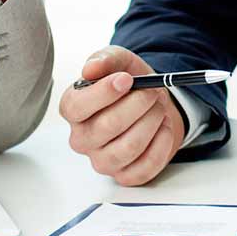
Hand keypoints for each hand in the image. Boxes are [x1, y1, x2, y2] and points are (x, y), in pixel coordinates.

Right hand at [59, 47, 185, 186]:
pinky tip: (163, 126)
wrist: (152, 104)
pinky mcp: (125, 176)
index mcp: (73, 109)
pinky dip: (162, 142)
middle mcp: (82, 139)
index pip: (76, 107)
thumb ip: (105, 59)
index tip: (127, 79)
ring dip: (151, 122)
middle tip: (152, 91)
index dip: (103, 93)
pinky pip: (146, 166)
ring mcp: (102, 161)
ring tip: (158, 107)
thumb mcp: (119, 61)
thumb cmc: (129, 83)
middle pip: (107, 126)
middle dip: (137, 104)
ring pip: (129, 146)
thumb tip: (91, 68)